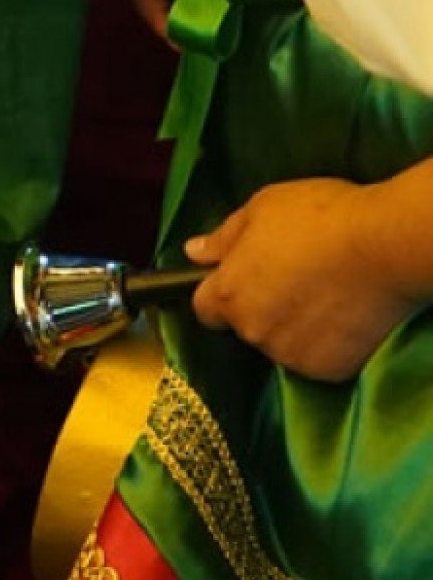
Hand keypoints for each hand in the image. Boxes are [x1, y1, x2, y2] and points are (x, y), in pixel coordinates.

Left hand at [187, 178, 416, 381]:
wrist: (385, 246)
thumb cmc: (319, 218)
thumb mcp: (261, 209)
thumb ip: (223, 237)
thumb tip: (193, 252)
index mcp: (229, 294)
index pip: (205, 309)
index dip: (222, 295)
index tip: (244, 280)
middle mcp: (253, 331)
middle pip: (246, 326)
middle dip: (262, 308)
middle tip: (295, 280)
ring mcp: (291, 354)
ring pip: (282, 344)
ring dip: (293, 327)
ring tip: (323, 296)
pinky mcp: (328, 370)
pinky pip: (317, 358)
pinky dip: (326, 344)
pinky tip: (342, 317)